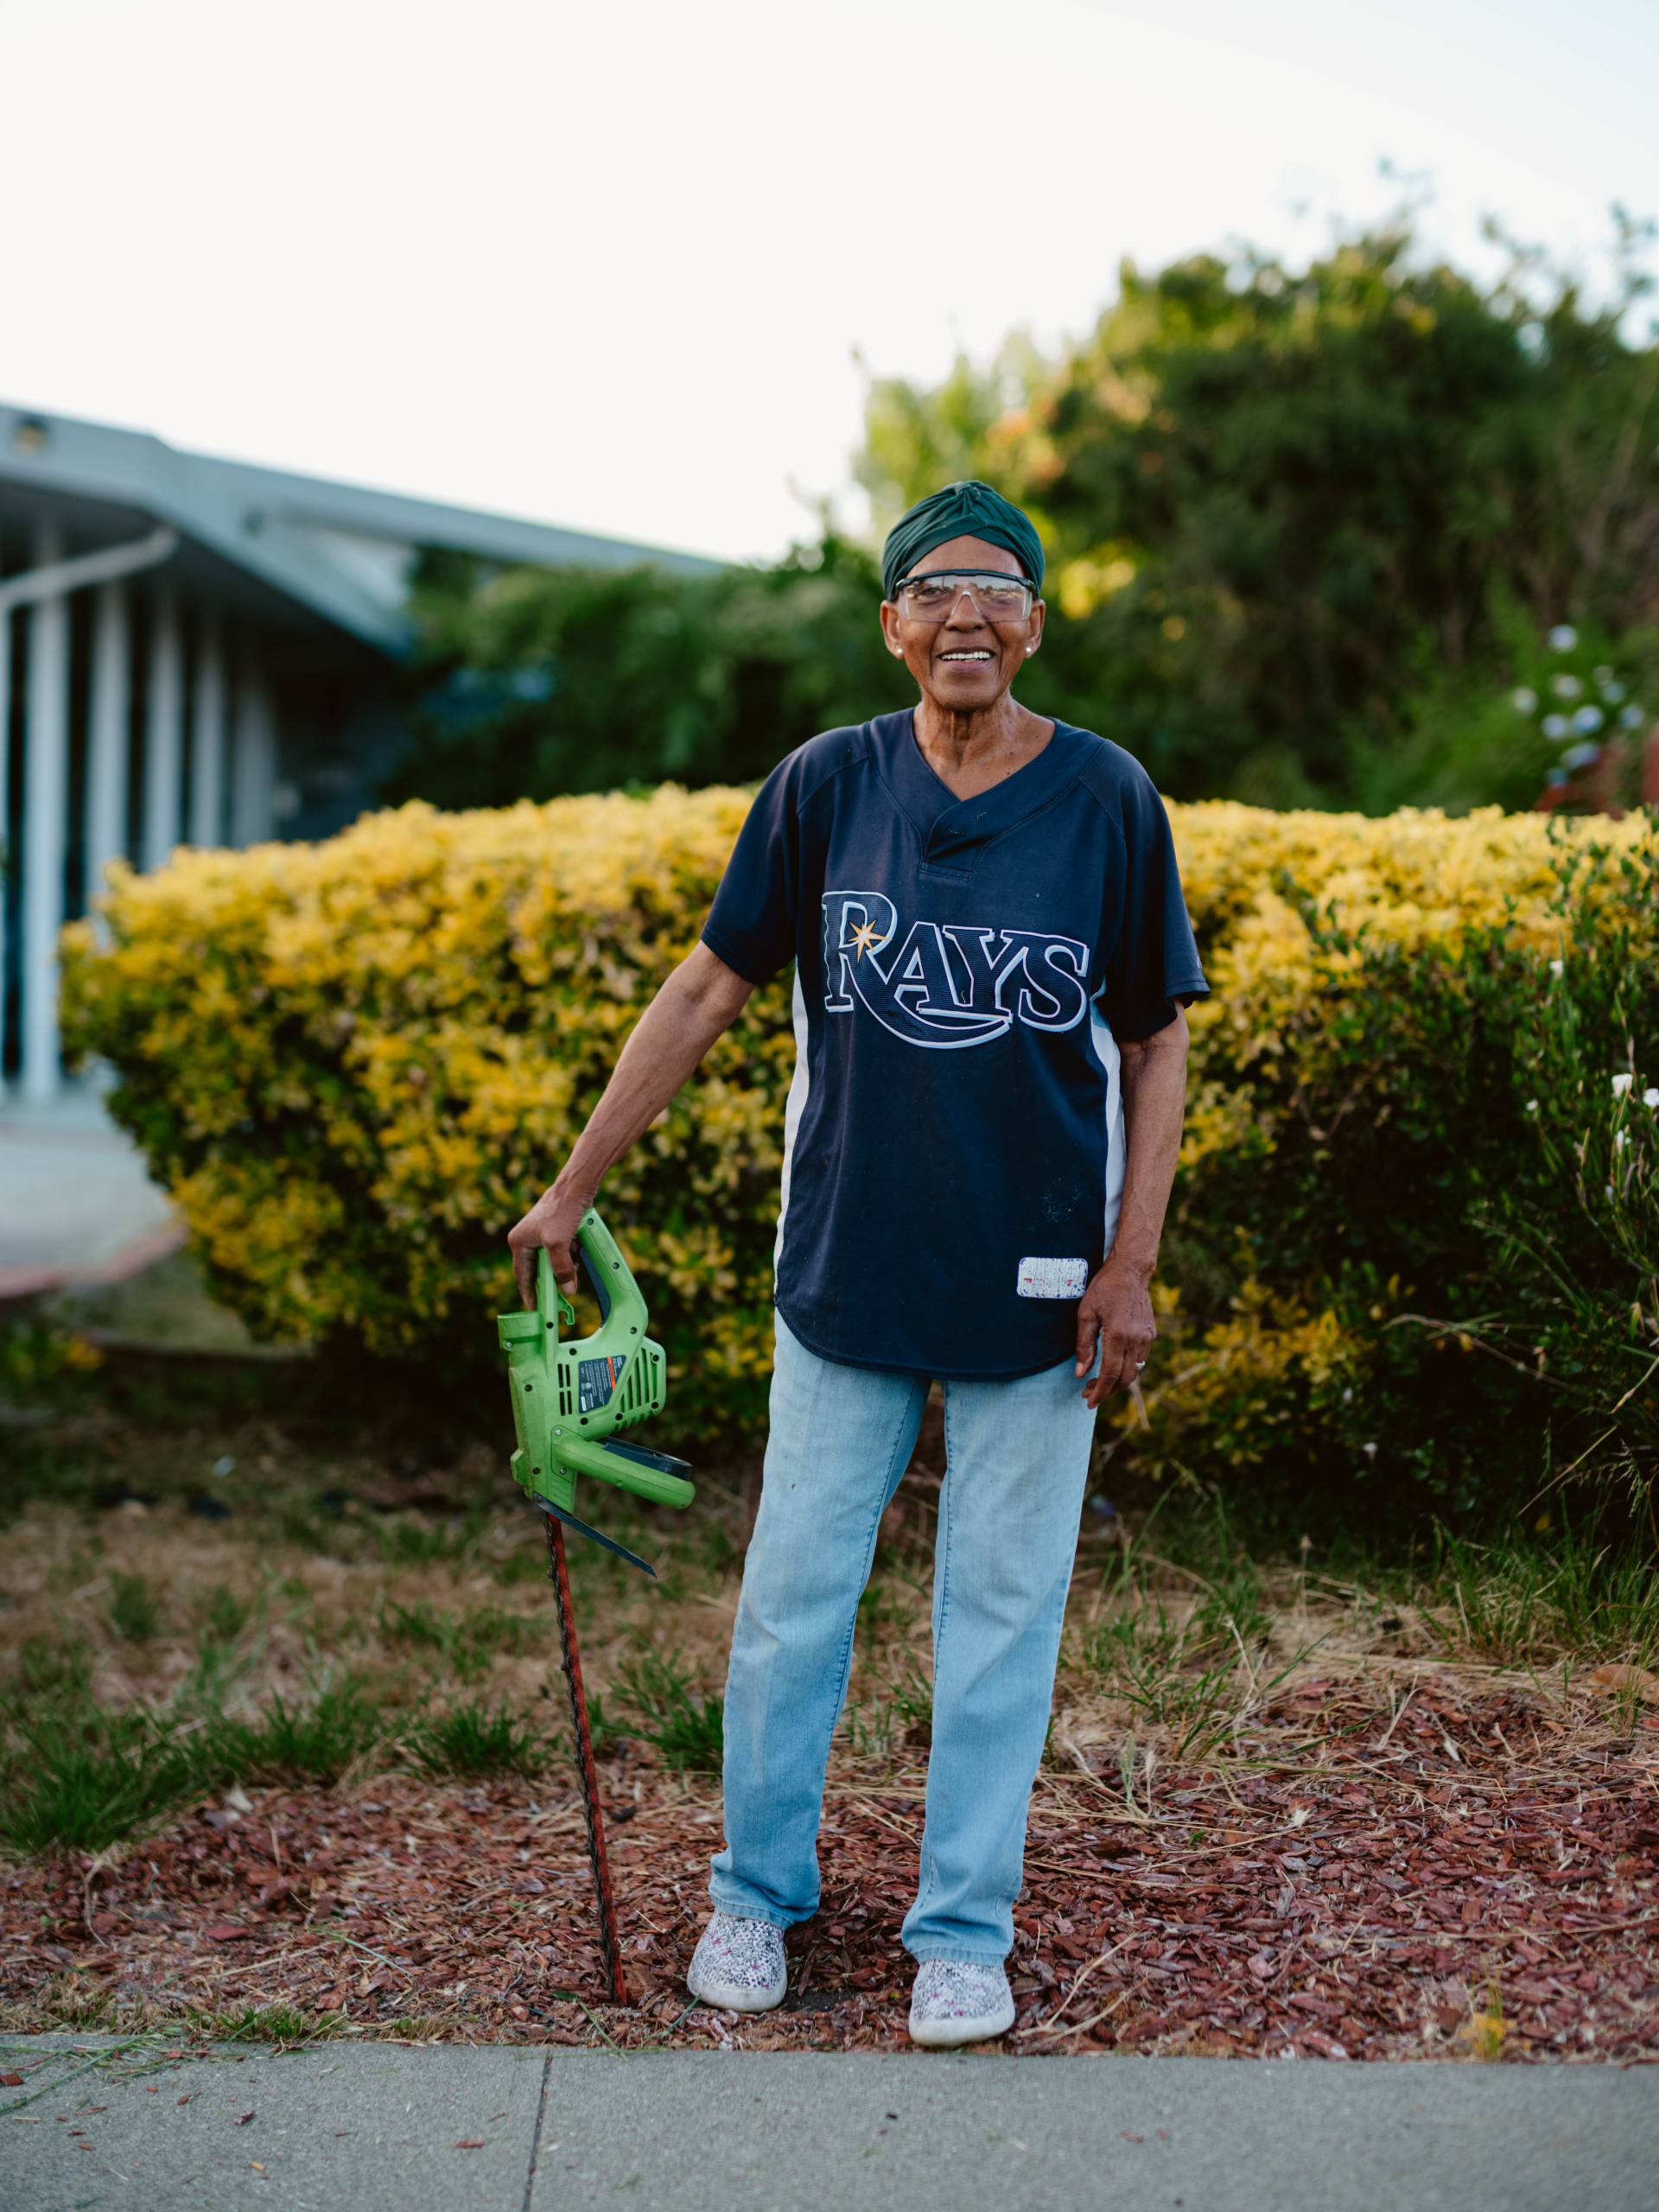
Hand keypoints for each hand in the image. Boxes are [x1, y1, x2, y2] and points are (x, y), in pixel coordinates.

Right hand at [507, 1181, 588, 1308]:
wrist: (576, 1187)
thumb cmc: (562, 1211)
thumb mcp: (559, 1244)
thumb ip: (562, 1269)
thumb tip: (567, 1290)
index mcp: (519, 1242)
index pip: (522, 1277)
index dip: (530, 1295)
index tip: (536, 1310)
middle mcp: (526, 1239)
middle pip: (539, 1270)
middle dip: (553, 1281)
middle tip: (561, 1297)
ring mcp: (540, 1235)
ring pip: (552, 1261)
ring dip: (564, 1268)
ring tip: (574, 1272)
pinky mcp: (554, 1231)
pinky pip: (561, 1252)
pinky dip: (570, 1256)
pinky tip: (578, 1253)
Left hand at [1073, 1260, 1154, 1408]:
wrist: (1130, 1271)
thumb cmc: (1104, 1289)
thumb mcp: (1085, 1314)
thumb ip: (1084, 1345)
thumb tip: (1080, 1373)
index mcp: (1118, 1335)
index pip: (1109, 1374)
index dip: (1099, 1392)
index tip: (1089, 1402)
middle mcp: (1136, 1340)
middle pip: (1124, 1379)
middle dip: (1107, 1391)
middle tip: (1088, 1393)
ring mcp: (1146, 1338)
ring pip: (1134, 1372)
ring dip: (1117, 1382)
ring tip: (1098, 1383)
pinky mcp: (1151, 1335)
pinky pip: (1139, 1360)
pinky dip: (1126, 1369)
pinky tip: (1112, 1366)